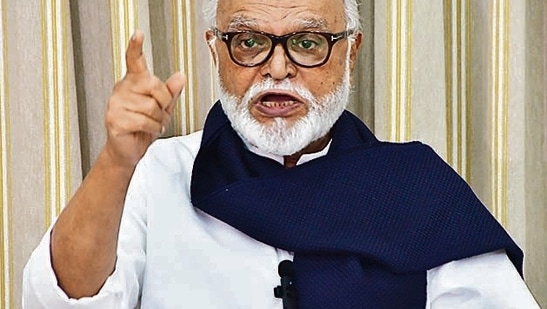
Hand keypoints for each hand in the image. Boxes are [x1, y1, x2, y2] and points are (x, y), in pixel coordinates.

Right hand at [104, 30, 185, 167]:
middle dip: (164, 103)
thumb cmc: (143, 127)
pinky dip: (152, 129)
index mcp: (133, 82)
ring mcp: (115, 104)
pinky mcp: (114, 120)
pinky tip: (146, 131)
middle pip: (154, 86)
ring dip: (158, 120)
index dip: (136, 47)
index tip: (138, 33)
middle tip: (158, 114)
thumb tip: (180, 76)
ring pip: (151, 107)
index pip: (134, 61)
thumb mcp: (163, 108)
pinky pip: (144, 121)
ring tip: (150, 125)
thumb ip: (171, 92)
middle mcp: (122, 89)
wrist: (128, 151)